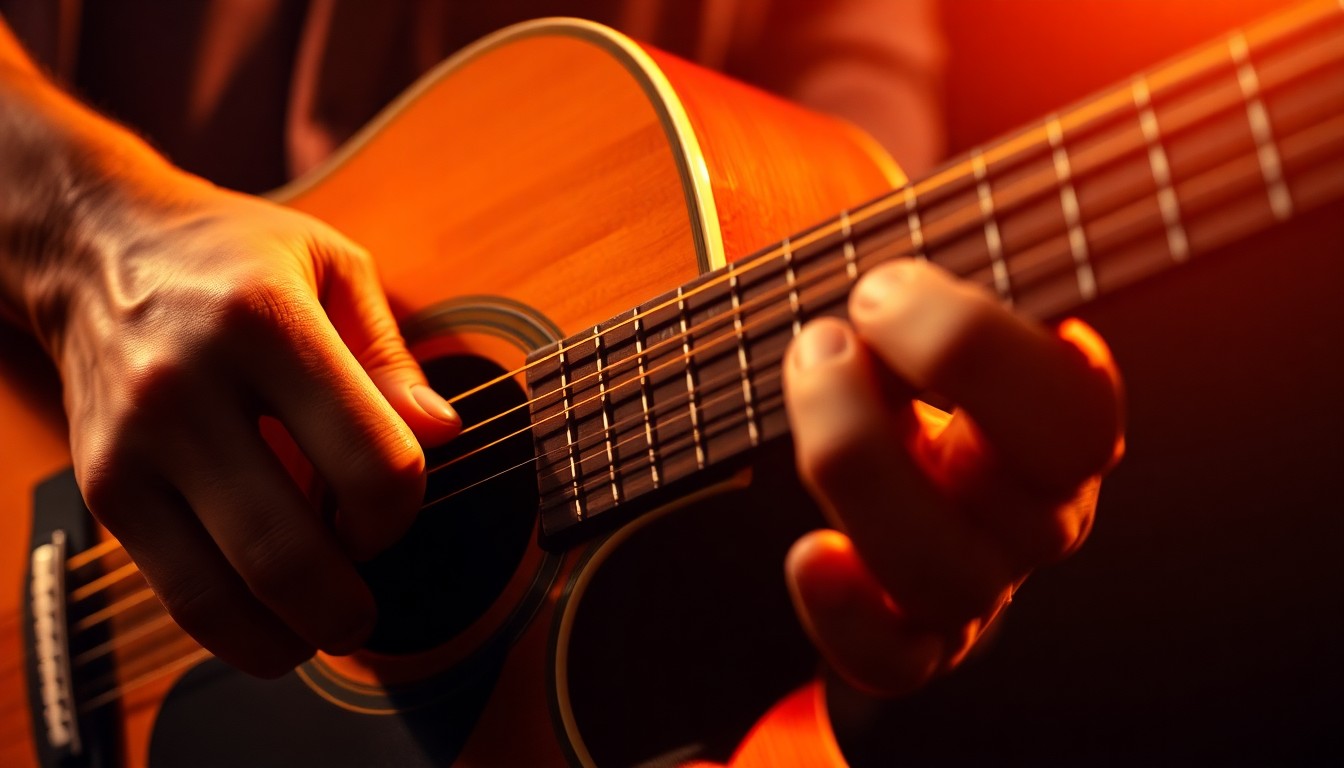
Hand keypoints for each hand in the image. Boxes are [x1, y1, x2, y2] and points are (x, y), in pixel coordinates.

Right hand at [40, 171, 460, 675]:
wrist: (97, 245)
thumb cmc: (232, 255)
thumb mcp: (333, 266)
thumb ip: (392, 356)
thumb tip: (444, 435)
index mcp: (265, 322)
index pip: (370, 462)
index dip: (403, 509)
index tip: (397, 506)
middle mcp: (187, 387)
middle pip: (290, 549)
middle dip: (348, 607)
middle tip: (366, 611)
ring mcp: (133, 445)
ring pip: (221, 591)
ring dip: (289, 635)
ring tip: (321, 627)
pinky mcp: (100, 486)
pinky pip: (171, 591)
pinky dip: (231, 628)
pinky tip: (266, 615)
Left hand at [782, 260, 1122, 694]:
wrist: (862, 425)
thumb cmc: (886, 337)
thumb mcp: (913, 286)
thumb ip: (922, 268)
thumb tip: (882, 266)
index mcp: (1056, 425)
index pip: (1073, 418)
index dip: (977, 351)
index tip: (883, 281)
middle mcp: (1028, 511)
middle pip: (1029, 508)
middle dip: (905, 412)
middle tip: (834, 324)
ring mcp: (971, 581)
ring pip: (951, 578)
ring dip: (860, 471)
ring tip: (802, 380)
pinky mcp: (907, 634)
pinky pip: (895, 661)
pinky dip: (848, 616)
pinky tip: (808, 555)